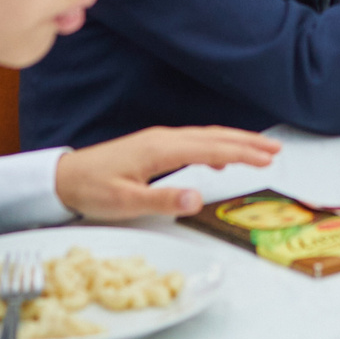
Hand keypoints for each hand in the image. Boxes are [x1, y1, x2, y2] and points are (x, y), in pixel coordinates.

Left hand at [55, 126, 278, 219]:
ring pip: (205, 136)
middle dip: (247, 142)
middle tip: (275, 149)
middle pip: (214, 136)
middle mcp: (163, 138)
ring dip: (234, 142)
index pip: (212, 148)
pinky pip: (193, 141)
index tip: (268, 158)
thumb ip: (163, 200)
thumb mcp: (125, 202)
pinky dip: (215, 146)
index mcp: (161, 149)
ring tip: (258, 150)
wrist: (63, 178)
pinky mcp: (153, 146)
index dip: (242, 153)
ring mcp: (158, 140)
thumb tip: (197, 199)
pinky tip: (220, 158)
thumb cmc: (91, 190)